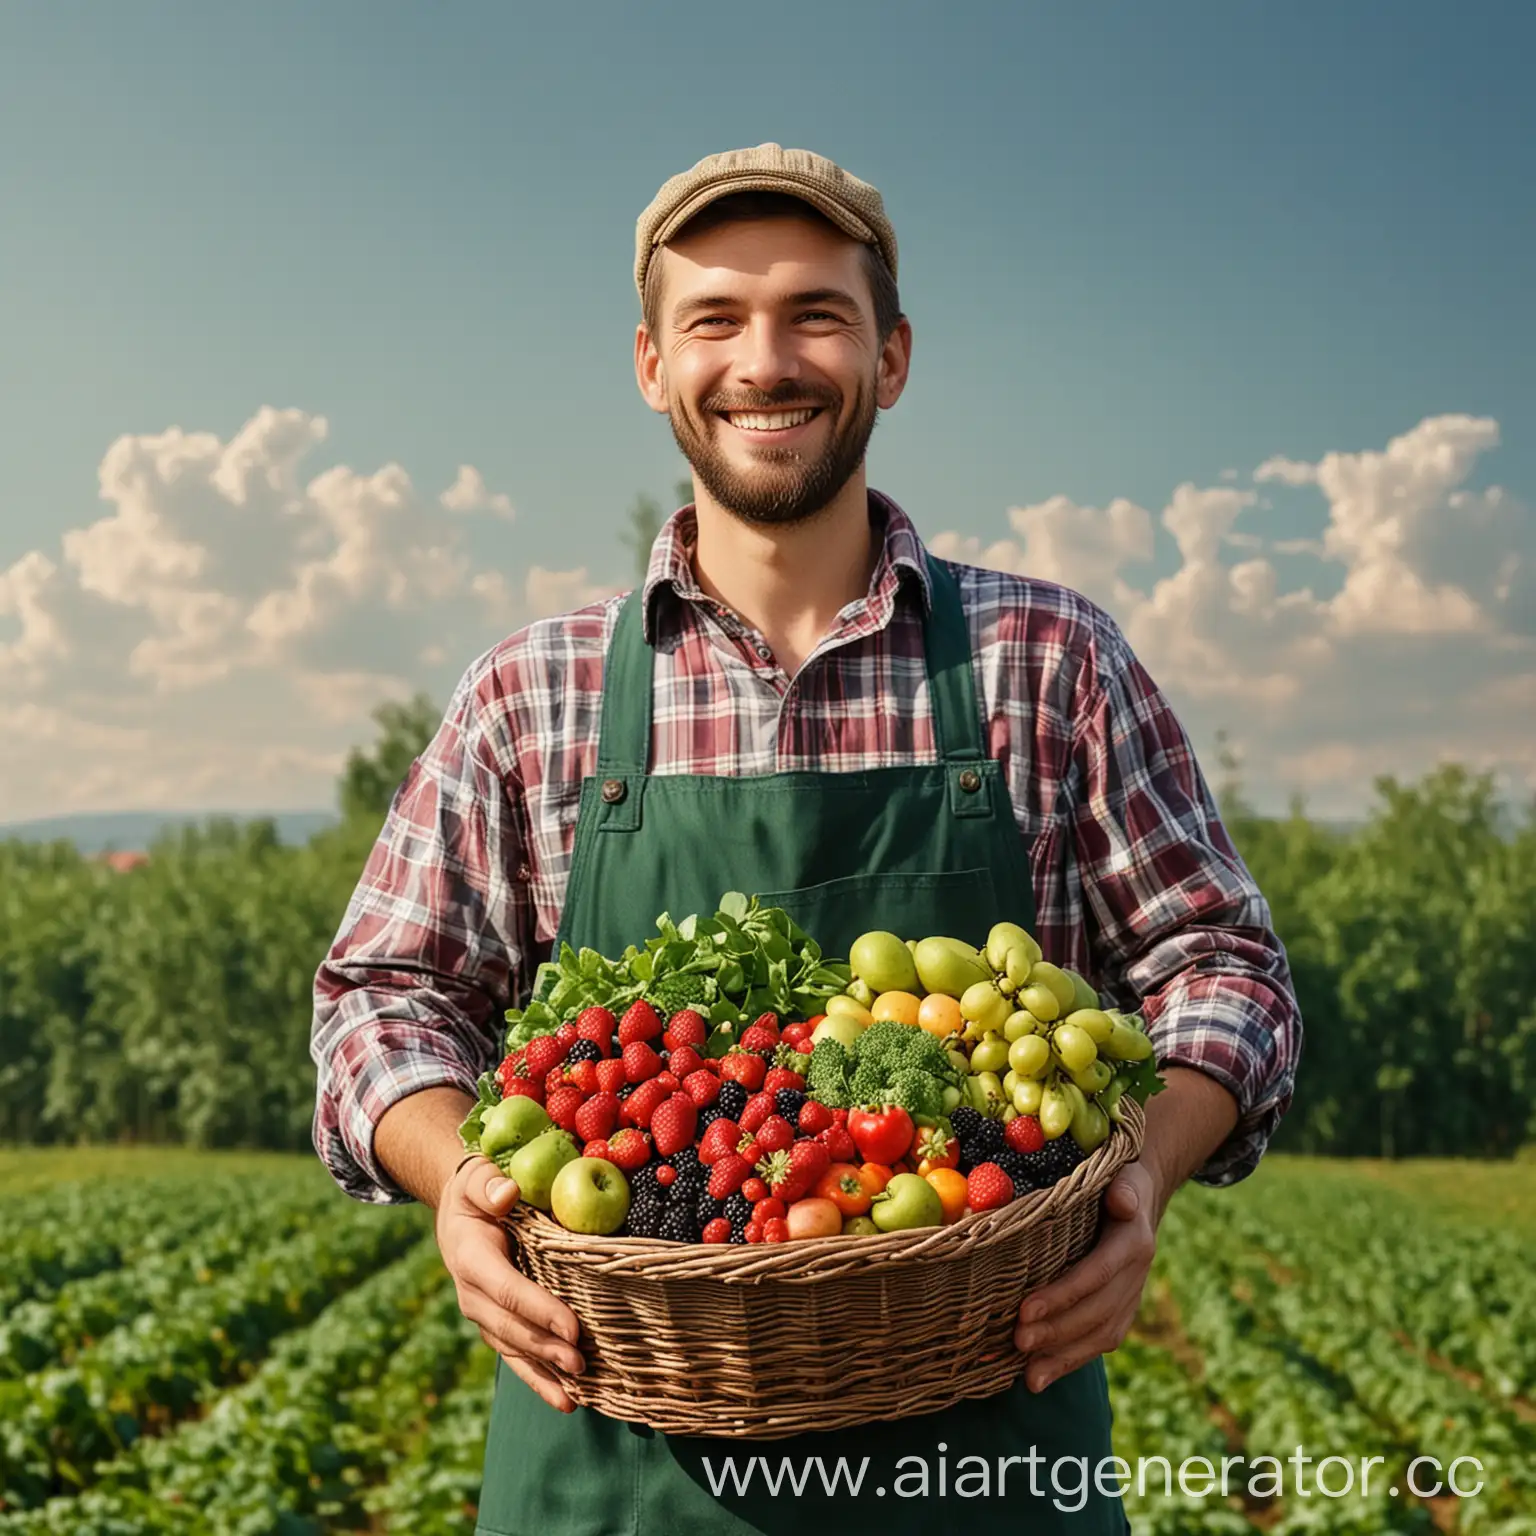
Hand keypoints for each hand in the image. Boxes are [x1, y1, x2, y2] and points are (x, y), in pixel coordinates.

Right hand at [435, 1154, 585, 1411]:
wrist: (458, 1211)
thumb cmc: (476, 1188)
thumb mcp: (477, 1176)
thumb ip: (488, 1184)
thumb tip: (507, 1194)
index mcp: (470, 1257)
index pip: (507, 1289)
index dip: (539, 1310)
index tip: (572, 1327)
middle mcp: (472, 1293)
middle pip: (511, 1327)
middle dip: (546, 1349)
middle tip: (582, 1364)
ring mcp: (482, 1313)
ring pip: (512, 1349)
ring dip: (542, 1375)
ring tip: (573, 1399)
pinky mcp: (494, 1323)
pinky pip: (515, 1354)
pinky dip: (537, 1378)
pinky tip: (564, 1399)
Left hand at [1013, 1159, 1157, 1392]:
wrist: (1137, 1197)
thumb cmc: (1116, 1179)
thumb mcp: (1122, 1175)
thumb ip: (1122, 1190)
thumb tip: (1122, 1201)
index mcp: (1133, 1241)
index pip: (1097, 1273)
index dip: (1064, 1294)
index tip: (1026, 1310)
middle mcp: (1135, 1275)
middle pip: (1096, 1311)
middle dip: (1057, 1331)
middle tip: (1017, 1343)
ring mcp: (1130, 1296)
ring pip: (1100, 1335)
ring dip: (1063, 1357)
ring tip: (1028, 1377)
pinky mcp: (1120, 1311)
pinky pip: (1098, 1341)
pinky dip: (1070, 1362)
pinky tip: (1039, 1378)